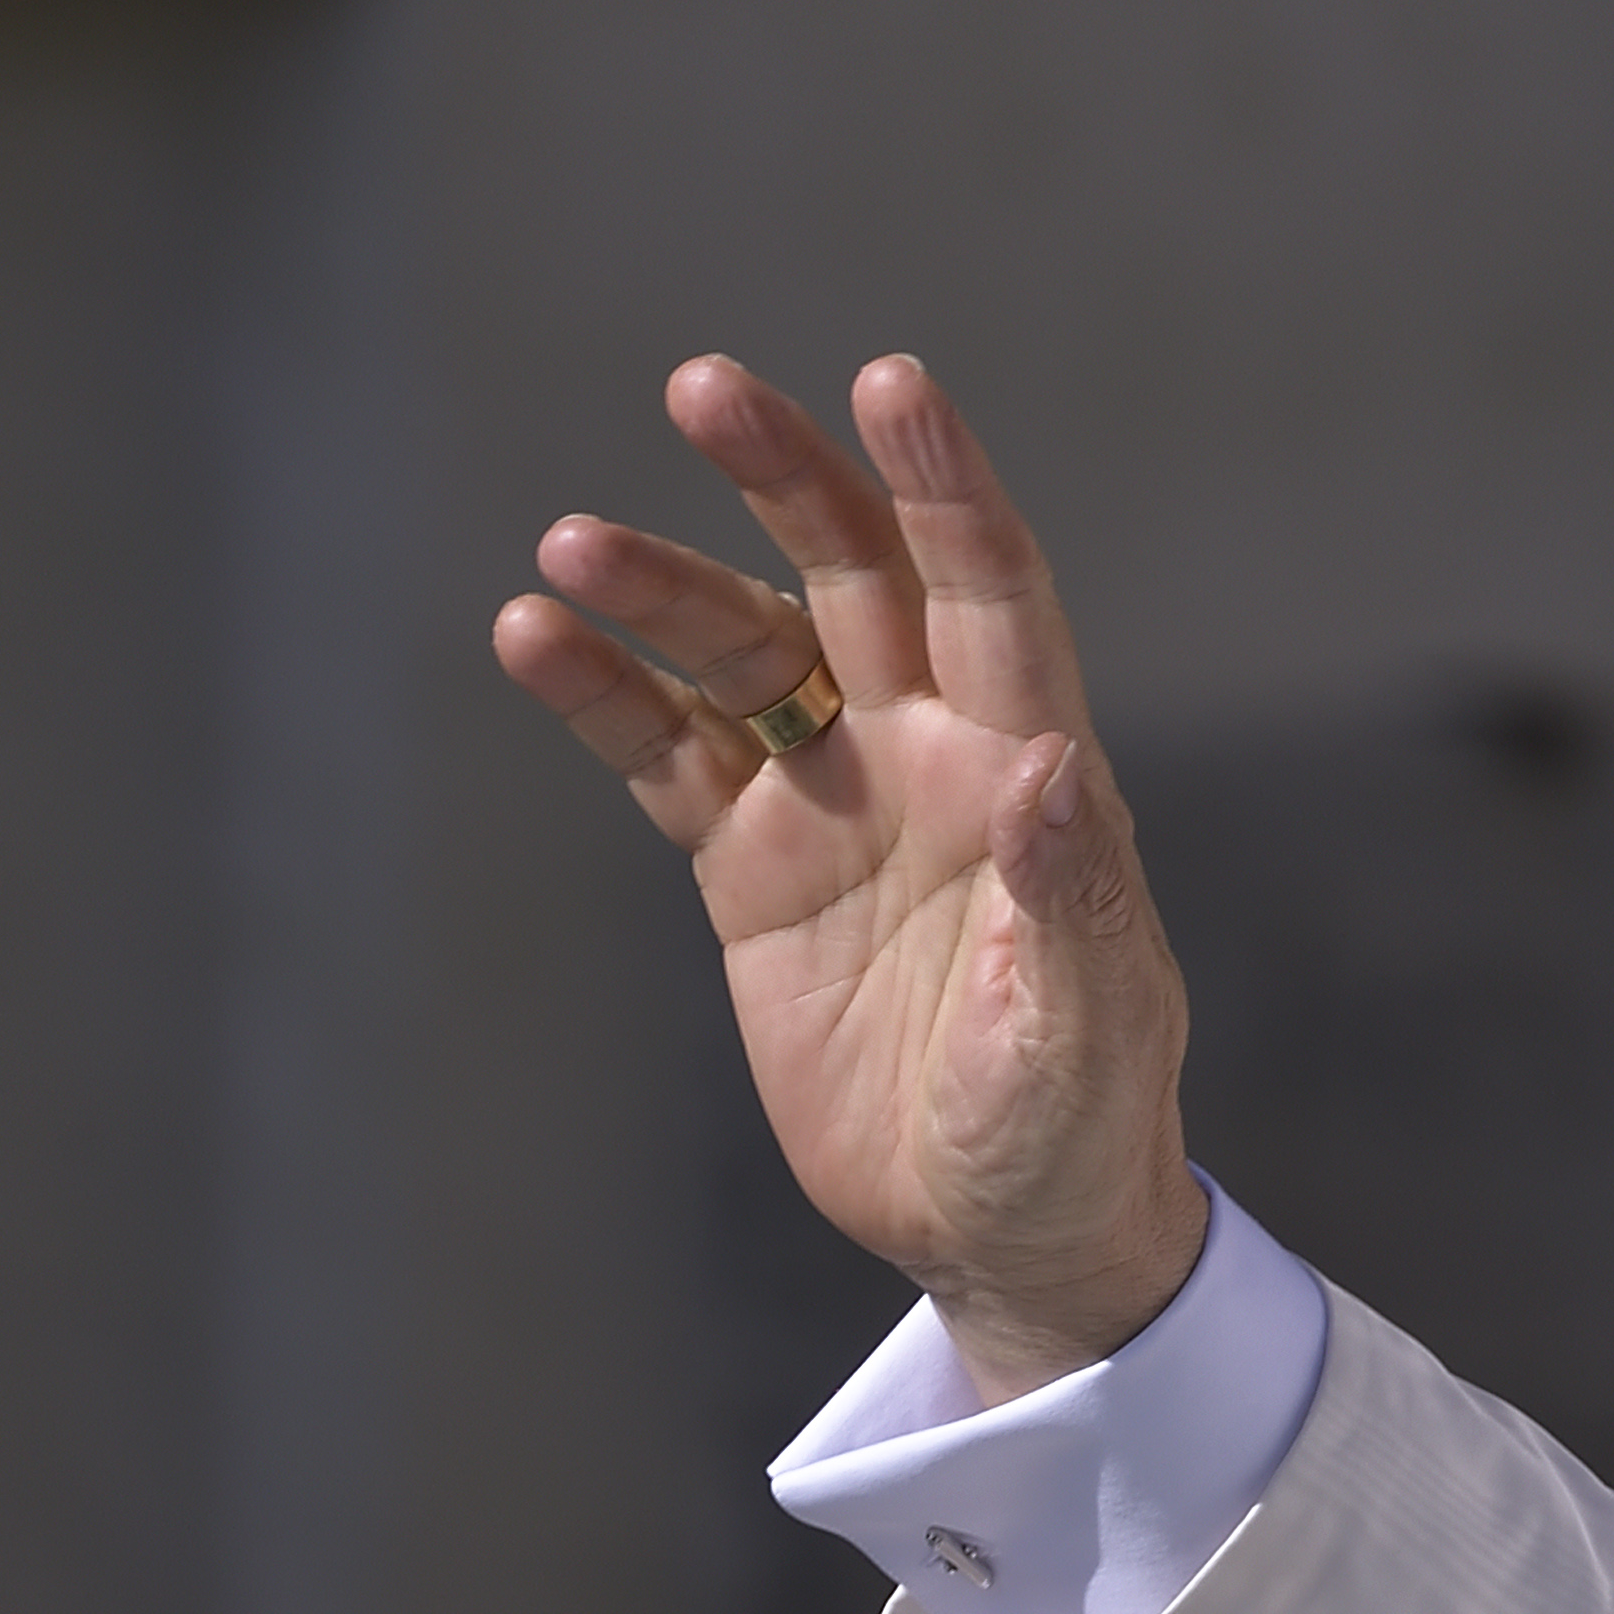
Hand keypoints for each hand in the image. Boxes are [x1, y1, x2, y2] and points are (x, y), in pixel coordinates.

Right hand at [492, 355, 1202, 1398]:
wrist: (1000, 1231)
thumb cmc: (1074, 1132)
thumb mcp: (1081, 1029)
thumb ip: (1068, 897)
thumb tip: (1047, 767)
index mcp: (1030, 776)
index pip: (990, 595)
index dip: (943, 490)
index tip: (890, 383)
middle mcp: (933, 759)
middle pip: (856, 580)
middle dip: (788, 483)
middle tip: (705, 387)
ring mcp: (837, 806)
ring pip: (746, 655)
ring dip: (664, 592)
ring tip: (568, 549)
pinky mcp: (754, 871)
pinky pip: (667, 755)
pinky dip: (603, 695)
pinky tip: (532, 637)